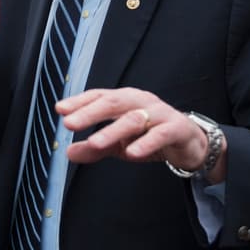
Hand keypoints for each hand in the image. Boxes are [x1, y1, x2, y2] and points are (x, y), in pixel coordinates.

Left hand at [58, 88, 223, 181]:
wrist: (190, 142)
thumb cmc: (151, 137)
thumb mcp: (119, 145)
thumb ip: (95, 148)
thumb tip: (68, 153)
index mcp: (125, 100)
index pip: (99, 96)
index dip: (79, 102)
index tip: (60, 110)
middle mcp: (141, 101)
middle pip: (113, 102)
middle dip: (90, 113)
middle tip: (70, 123)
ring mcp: (159, 113)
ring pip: (133, 119)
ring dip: (112, 131)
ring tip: (95, 142)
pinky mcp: (177, 128)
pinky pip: (160, 134)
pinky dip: (146, 142)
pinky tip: (132, 153)